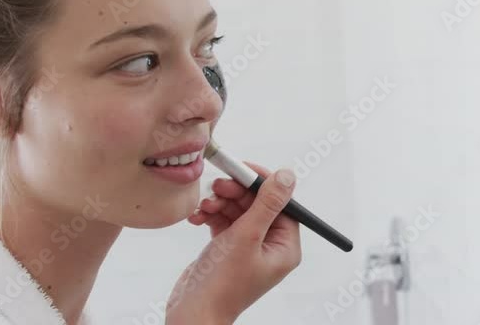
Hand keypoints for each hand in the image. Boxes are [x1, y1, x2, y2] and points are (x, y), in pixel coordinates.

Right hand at [166, 164, 301, 323]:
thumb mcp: (247, 236)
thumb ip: (267, 203)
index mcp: (285, 247)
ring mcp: (248, 248)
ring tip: (205, 206)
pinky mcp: (228, 249)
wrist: (192, 313)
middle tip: (218, 186)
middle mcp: (270, 247)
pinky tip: (197, 217)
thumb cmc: (222, 284)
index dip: (263, 183)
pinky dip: (211, 216)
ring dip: (220, 204)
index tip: (243, 169)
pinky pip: (224, 222)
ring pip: (238, 211)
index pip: (281, 203)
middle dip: (237, 193)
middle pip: (258, 204)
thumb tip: (287, 176)